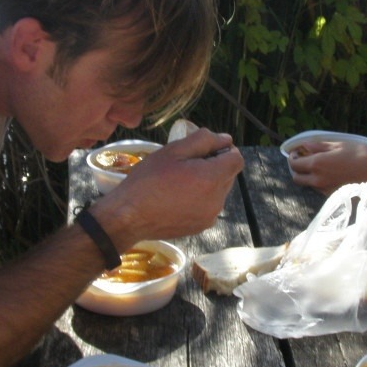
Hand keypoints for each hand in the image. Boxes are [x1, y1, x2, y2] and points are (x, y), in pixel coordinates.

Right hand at [98, 127, 243, 244]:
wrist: (129, 217)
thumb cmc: (148, 180)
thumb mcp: (173, 151)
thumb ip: (204, 140)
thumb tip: (226, 139)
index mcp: (212, 179)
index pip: (237, 159)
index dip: (224, 150)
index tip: (204, 149)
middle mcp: (217, 200)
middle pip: (228, 175)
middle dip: (214, 166)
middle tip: (185, 164)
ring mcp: (210, 216)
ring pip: (219, 191)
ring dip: (207, 182)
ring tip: (179, 182)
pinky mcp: (201, 227)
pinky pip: (209, 206)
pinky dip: (200, 198)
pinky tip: (178, 197)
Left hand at [287, 140, 366, 195]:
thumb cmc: (359, 153)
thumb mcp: (338, 145)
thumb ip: (318, 147)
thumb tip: (304, 146)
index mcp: (317, 164)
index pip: (294, 164)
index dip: (292, 157)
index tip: (296, 152)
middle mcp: (318, 180)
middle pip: (296, 178)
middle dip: (296, 169)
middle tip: (303, 160)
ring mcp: (325, 189)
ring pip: (308, 185)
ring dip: (307, 176)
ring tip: (317, 166)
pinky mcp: (333, 195)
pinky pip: (319, 188)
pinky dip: (318, 181)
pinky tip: (329, 173)